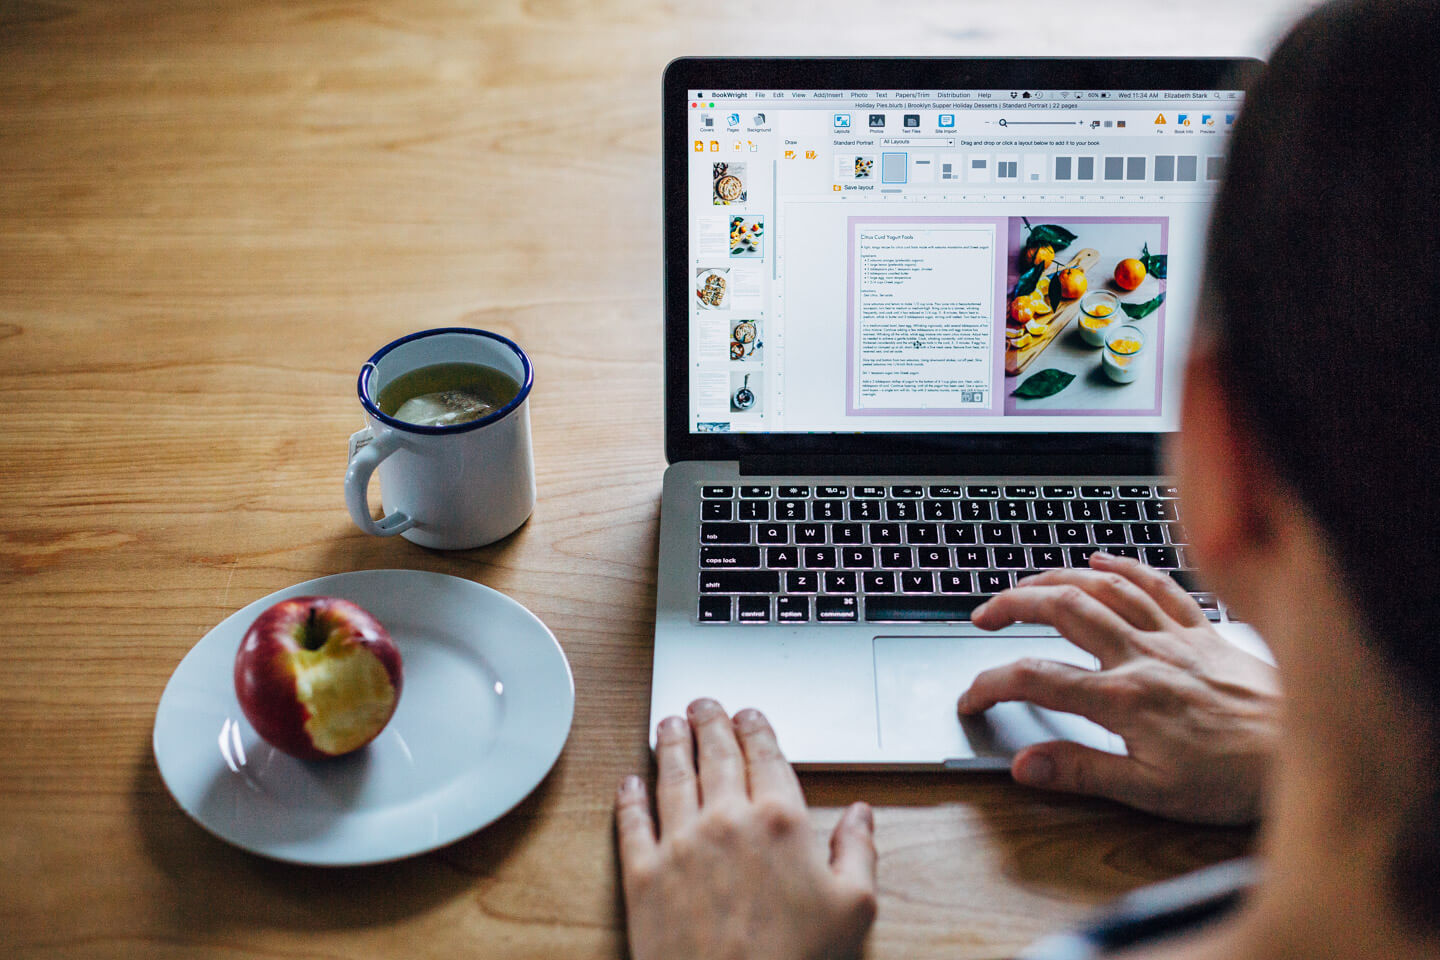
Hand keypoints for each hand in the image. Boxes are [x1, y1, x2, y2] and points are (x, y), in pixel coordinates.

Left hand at [615, 699, 877, 959]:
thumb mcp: (853, 910)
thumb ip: (859, 853)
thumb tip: (860, 816)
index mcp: (781, 822)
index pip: (766, 756)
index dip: (756, 729)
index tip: (749, 716)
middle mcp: (727, 821)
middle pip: (716, 755)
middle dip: (710, 723)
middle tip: (703, 705)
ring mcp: (680, 845)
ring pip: (672, 777)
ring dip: (671, 744)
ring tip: (669, 724)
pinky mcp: (643, 875)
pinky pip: (631, 824)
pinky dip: (628, 798)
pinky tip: (628, 783)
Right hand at [958, 551, 1279, 823]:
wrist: (1308, 752)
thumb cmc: (1236, 778)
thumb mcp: (1152, 793)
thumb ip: (1083, 773)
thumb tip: (1025, 765)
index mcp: (1124, 699)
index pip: (1036, 678)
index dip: (990, 684)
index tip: (970, 699)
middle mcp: (1143, 656)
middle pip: (1062, 610)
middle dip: (1012, 605)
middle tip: (982, 616)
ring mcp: (1173, 637)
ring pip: (1103, 589)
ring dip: (1056, 579)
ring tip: (1025, 586)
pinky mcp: (1203, 630)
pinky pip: (1158, 584)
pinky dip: (1123, 567)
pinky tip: (1099, 562)